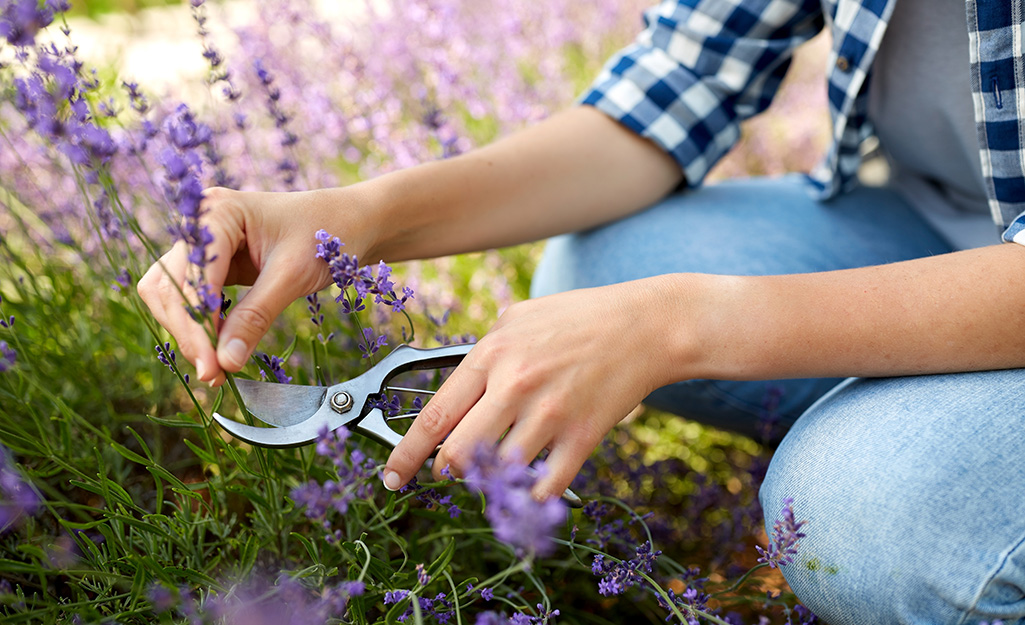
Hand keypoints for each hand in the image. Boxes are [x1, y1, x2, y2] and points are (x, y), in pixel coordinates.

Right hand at [137, 186, 372, 384]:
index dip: (197, 324)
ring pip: (174, 296)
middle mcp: (201, 224)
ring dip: (190, 333)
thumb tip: (225, 362)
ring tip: (216, 369)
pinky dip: (203, 327)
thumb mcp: (293, 276)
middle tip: (213, 375)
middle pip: (171, 287)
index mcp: (217, 212)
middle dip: (189, 333)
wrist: (351, 222)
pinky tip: (220, 352)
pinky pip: (194, 300)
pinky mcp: (214, 265)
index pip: (191, 276)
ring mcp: (204, 245)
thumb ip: (255, 316)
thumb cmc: (327, 235)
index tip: (211, 366)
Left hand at [381, 277, 682, 500]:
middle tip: (454, 469)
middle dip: (449, 470)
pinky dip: (532, 495)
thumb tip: (455, 389)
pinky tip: (533, 484)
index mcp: (492, 355)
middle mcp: (514, 385)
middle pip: (459, 453)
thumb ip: (484, 351)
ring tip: (501, 467)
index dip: (406, 453)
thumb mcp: (520, 316)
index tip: (392, 477)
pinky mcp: (582, 436)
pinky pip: (544, 487)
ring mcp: (549, 414)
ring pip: (499, 474)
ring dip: (492, 482)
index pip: (435, 415)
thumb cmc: (581, 317)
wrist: (647, 326)